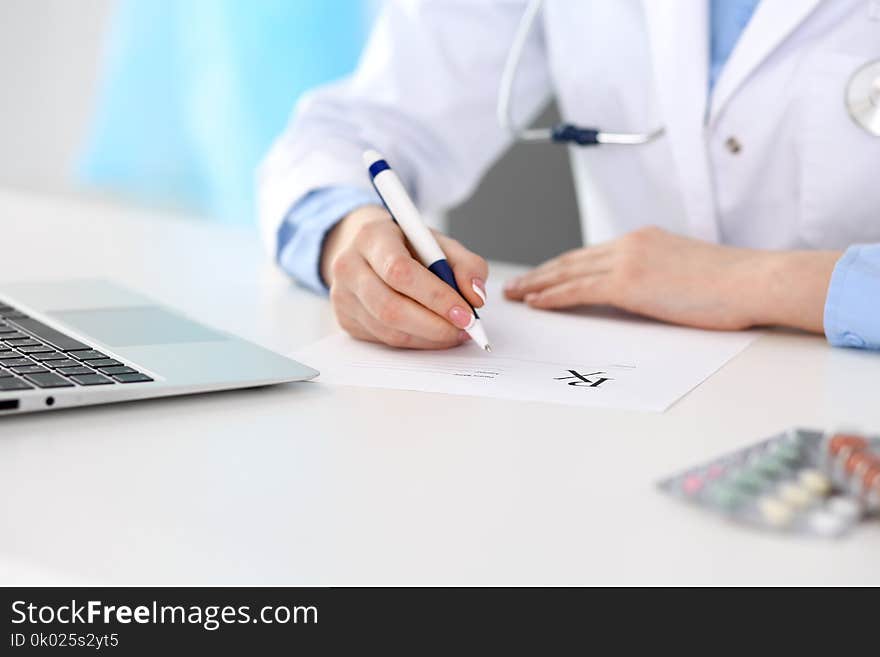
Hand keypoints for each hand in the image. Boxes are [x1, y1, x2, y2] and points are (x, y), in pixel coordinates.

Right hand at [321, 205, 488, 347]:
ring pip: (388, 330)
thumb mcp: (438, 243)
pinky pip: (385, 340)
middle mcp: (349, 266)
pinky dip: (416, 342)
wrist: (368, 249)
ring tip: (456, 332)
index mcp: (372, 237)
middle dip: (435, 325)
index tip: (466, 312)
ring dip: (429, 337)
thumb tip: (476, 297)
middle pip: (390, 307)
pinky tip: (434, 334)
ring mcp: (342, 296)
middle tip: (465, 329)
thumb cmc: (406, 245)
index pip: (400, 271)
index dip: (436, 296)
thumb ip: (466, 264)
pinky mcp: (346, 320)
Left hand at [504, 226, 840, 332]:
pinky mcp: (627, 282)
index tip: (543, 276)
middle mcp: (629, 244)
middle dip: (540, 274)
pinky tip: (536, 303)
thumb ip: (658, 275)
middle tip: (516, 286)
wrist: (754, 279)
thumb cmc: (731, 283)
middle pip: (571, 260)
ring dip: (536, 285)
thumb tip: (647, 293)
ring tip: (515, 296)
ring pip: (567, 272)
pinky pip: (578, 289)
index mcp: (643, 239)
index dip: (562, 267)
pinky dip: (553, 296)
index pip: (591, 255)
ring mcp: (626, 260)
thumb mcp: (687, 270)